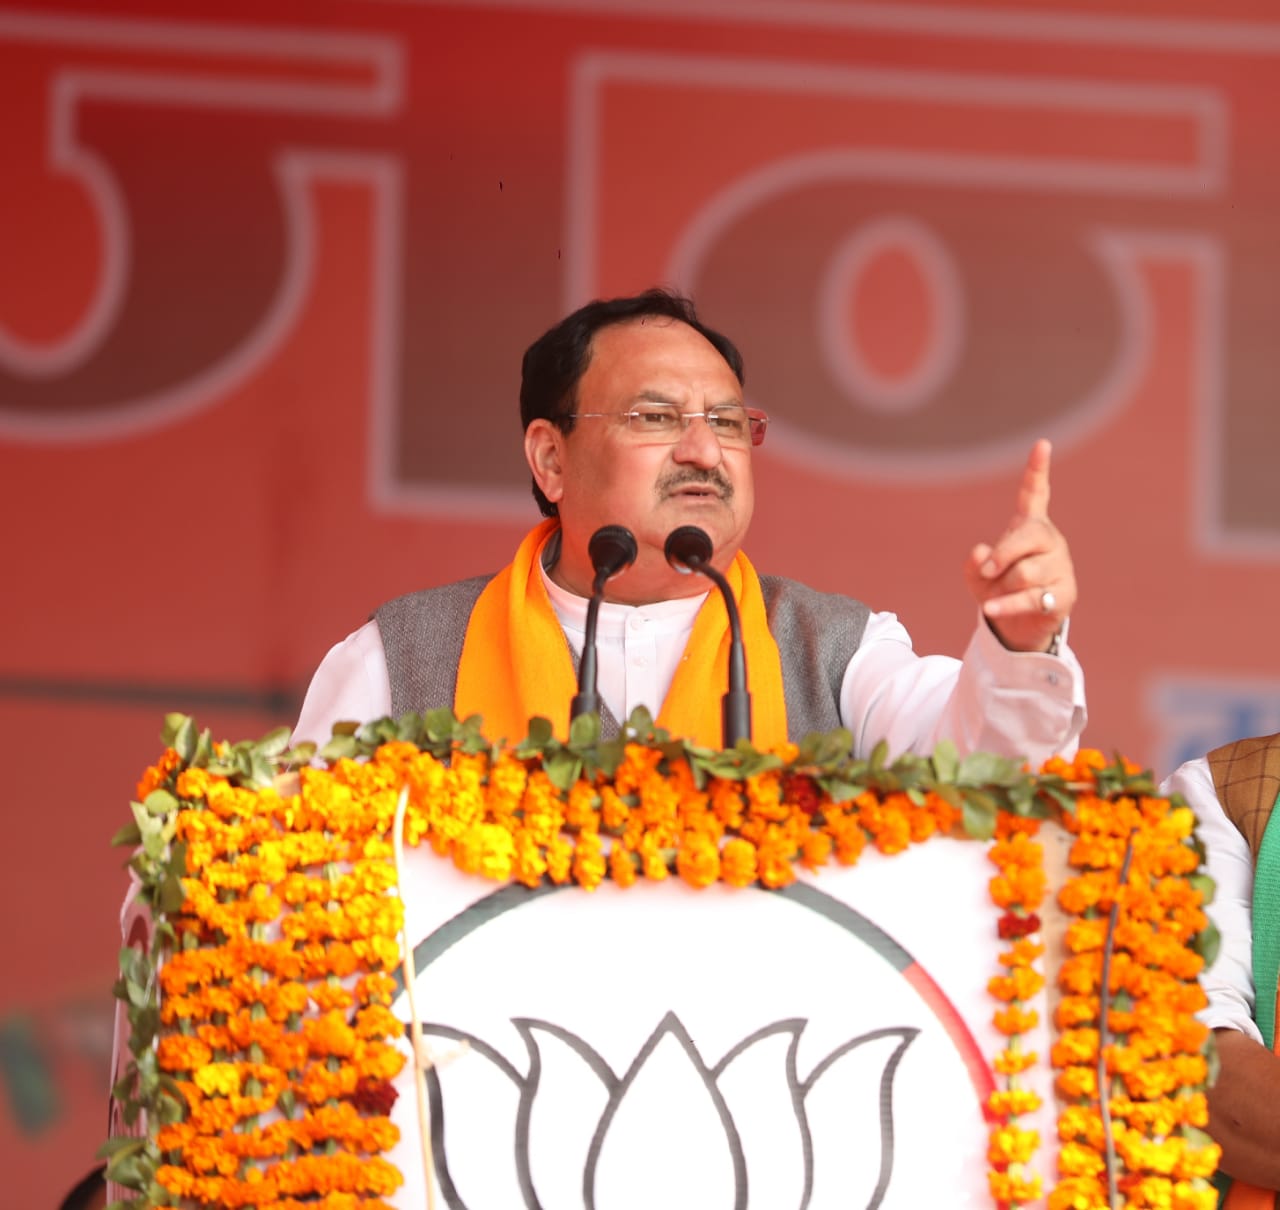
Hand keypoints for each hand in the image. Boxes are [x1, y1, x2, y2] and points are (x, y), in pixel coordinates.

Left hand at [963, 438, 1075, 652]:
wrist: (1017, 625)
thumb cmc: (997, 590)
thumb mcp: (977, 574)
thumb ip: (974, 563)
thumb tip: (982, 554)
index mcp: (1029, 527)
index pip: (1036, 494)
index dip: (1037, 471)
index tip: (1041, 444)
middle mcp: (1049, 541)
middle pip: (1030, 536)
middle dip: (1004, 554)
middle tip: (988, 570)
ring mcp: (1060, 566)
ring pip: (1026, 572)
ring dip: (1003, 586)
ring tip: (1001, 594)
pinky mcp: (1064, 593)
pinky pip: (1030, 597)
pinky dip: (1006, 604)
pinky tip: (992, 608)